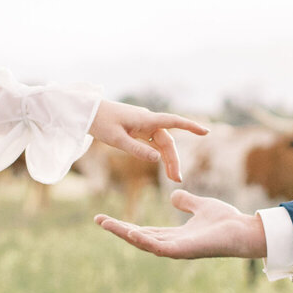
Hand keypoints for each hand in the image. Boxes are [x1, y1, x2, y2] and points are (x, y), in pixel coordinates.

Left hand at [87, 101, 209, 183]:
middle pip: (167, 141)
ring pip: (161, 143)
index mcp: (145, 119)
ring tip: (172, 178)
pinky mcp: (137, 128)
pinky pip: (153, 141)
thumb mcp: (117, 139)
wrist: (87, 112)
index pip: (174, 121)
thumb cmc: (100, 123)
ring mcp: (143, 124)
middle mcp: (147, 120)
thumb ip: (137, 150)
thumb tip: (157, 160)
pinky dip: (158, 153)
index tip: (206, 132)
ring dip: (168, 159)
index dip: (190, 127)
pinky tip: (161, 164)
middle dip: (174, 160)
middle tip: (177, 180)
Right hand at [95, 188, 266, 259]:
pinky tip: (132, 232)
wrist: (244, 231)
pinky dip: (145, 241)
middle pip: (139, 237)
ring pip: (144, 243)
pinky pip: (160, 248)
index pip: (144, 231)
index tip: (106, 218)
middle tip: (98, 220)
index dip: (125, 225)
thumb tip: (174, 195)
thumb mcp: (201, 205)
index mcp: (175, 236)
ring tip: (107, 224)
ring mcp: (178, 250)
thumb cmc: (227, 221)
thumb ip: (187, 201)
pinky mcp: (185, 251)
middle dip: (118, 230)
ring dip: (125, 234)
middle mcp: (173, 246)